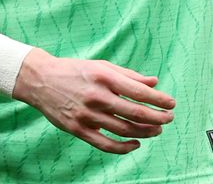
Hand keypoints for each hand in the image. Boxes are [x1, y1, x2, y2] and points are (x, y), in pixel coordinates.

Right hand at [12, 48, 175, 153]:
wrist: (41, 80)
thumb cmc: (75, 71)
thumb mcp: (101, 66)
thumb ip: (128, 75)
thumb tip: (154, 81)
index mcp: (104, 77)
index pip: (139, 91)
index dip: (159, 99)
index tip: (171, 104)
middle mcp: (96, 96)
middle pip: (135, 113)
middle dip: (157, 118)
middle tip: (169, 119)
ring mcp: (87, 115)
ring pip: (123, 130)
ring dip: (145, 132)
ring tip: (157, 130)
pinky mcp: (78, 129)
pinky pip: (105, 144)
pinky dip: (124, 147)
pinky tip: (136, 143)